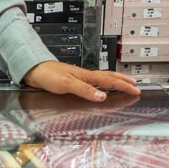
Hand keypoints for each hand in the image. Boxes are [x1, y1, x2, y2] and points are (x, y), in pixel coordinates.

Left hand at [22, 61, 139, 101]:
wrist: (33, 71)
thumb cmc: (48, 76)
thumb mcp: (67, 84)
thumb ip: (84, 90)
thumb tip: (102, 96)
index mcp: (86, 76)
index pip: (109, 80)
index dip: (123, 85)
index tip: (135, 90)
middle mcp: (84, 76)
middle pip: (108, 77)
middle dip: (122, 81)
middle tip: (135, 85)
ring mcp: (79, 77)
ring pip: (101, 78)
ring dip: (113, 81)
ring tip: (122, 83)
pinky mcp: (72, 81)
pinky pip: (93, 82)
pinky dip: (101, 84)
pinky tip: (99, 87)